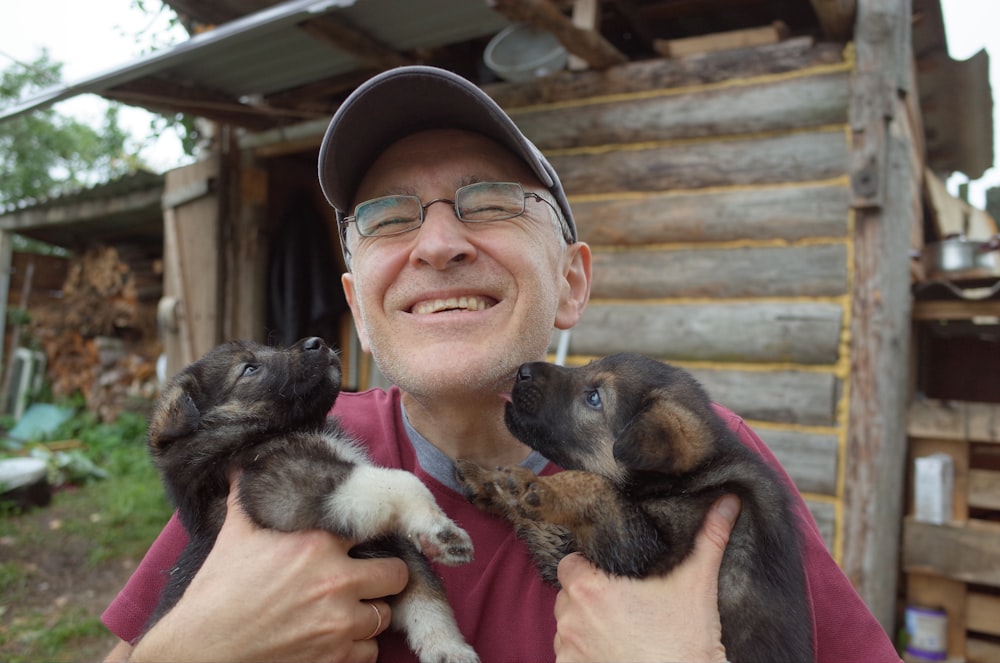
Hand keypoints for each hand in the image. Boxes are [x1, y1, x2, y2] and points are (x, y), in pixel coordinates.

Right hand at [130, 485, 407, 662]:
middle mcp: (337, 582)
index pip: (376, 530)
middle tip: (367, 579)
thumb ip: (247, 497)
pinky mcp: (335, 658)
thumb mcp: (235, 535)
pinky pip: (370, 652)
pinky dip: (358, 648)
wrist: (202, 650)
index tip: (368, 541)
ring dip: (369, 613)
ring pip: (384, 615)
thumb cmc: (217, 592)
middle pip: (396, 574)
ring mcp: (339, 624)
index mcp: (318, 544)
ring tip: (348, 610)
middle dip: (385, 577)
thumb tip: (242, 465)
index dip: (374, 537)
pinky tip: (337, 638)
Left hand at [553, 494, 740, 662]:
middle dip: (588, 597)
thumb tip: (728, 502)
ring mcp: (569, 650)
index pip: (570, 565)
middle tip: (619, 603)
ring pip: (567, 627)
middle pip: (568, 596)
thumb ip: (709, 539)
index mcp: (591, 590)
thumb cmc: (686, 643)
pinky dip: (584, 654)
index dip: (587, 567)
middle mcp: (571, 619)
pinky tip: (611, 652)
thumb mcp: (697, 585)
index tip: (607, 574)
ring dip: (584, 626)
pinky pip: (568, 656)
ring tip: (618, 629)